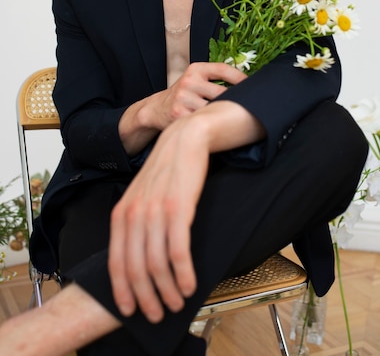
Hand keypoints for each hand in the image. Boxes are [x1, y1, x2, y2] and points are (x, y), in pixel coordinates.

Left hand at [109, 114, 209, 321]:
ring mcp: (155, 211)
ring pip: (157, 263)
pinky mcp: (179, 208)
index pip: (116, 261)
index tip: (130, 311)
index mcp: (121, 213)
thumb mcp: (141, 196)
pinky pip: (178, 250)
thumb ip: (135, 224)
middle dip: (146, 297)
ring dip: (167, 290)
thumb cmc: (166, 171)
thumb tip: (138, 260)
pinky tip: (190, 284)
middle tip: (158, 314)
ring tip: (177, 302)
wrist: (185, 139)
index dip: (122, 290)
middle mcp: (134, 214)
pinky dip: (183, 273)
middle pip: (135, 268)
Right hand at [119, 62, 246, 154]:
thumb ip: (215, 79)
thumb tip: (248, 84)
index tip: (254, 86)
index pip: (223, 69)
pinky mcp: (179, 114)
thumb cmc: (185, 94)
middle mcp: (189, 81)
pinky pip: (203, 121)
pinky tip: (218, 128)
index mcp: (196, 69)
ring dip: (224, 115)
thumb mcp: (196, 79)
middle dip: (236, 101)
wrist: (157, 108)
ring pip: (214, 109)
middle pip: (222, 92)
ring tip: (235, 120)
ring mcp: (183, 98)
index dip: (241, 78)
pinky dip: (211, 125)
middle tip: (249, 108)